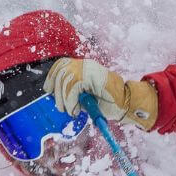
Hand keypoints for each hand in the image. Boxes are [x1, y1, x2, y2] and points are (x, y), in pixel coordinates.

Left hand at [43, 58, 158, 130]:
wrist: (126, 105)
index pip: (62, 64)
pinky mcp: (92, 75)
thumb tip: (55, 95)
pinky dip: (71, 101)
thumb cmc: (108, 103)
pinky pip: (73, 86)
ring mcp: (90, 69)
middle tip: (62, 108)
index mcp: (84, 67)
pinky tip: (78, 109)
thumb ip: (72, 92)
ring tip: (73, 111)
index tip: (48, 90)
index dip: (52, 76)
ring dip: (65, 100)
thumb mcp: (85, 96)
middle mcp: (86, 64)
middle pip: (61, 71)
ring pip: (65, 79)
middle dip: (57, 92)